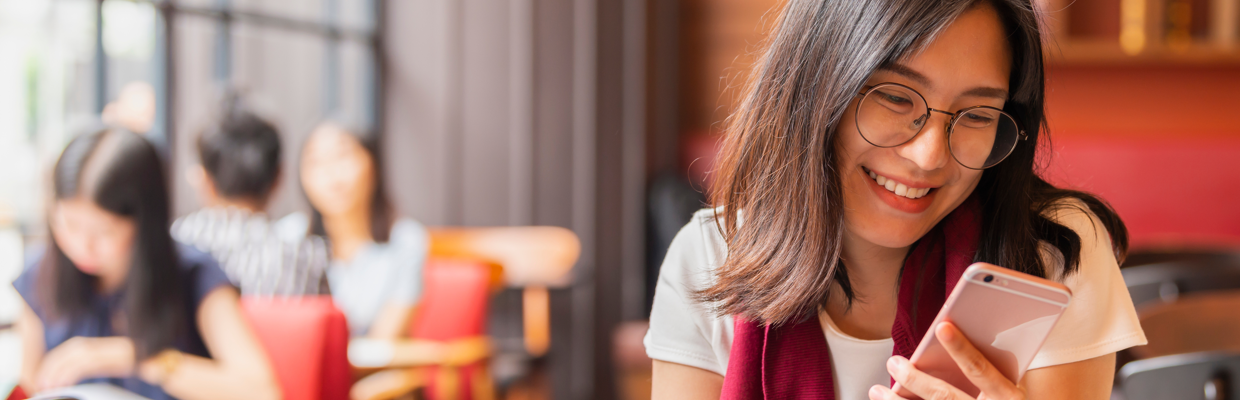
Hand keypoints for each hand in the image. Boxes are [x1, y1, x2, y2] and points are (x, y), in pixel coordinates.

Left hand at [35, 337, 134, 391]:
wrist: (159, 358)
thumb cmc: (141, 361)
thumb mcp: (115, 361)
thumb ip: (98, 363)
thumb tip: (78, 372)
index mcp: (100, 344)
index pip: (71, 347)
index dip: (56, 359)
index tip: (46, 374)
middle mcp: (100, 344)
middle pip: (70, 350)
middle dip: (52, 365)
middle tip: (43, 382)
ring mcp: (106, 349)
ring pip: (74, 356)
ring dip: (59, 371)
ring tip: (50, 386)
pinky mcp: (110, 357)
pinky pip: (85, 365)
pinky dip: (71, 374)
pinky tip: (65, 385)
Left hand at [870, 322, 1026, 399]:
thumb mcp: (1009, 391)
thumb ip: (987, 372)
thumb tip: (954, 339)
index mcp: (1009, 398)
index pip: (980, 370)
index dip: (962, 349)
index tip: (942, 327)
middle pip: (945, 397)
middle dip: (914, 379)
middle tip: (893, 363)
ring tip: (877, 390)